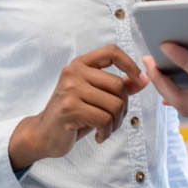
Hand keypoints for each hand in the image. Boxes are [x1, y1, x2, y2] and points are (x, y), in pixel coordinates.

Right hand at [9, 45, 147, 169]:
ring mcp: (71, 89)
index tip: (138, 80)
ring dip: (115, 123)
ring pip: (114, 105)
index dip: (130, 64)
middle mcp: (74, 72)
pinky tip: (99, 136)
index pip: (111, 52)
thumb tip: (143, 80)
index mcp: (81, 64)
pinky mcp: (70, 108)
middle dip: (123, 108)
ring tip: (105, 129)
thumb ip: (117, 86)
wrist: (43, 134)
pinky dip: (107, 132)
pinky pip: (104, 120)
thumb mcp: (95, 96)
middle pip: (118, 86)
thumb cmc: (73, 114)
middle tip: (114, 120)